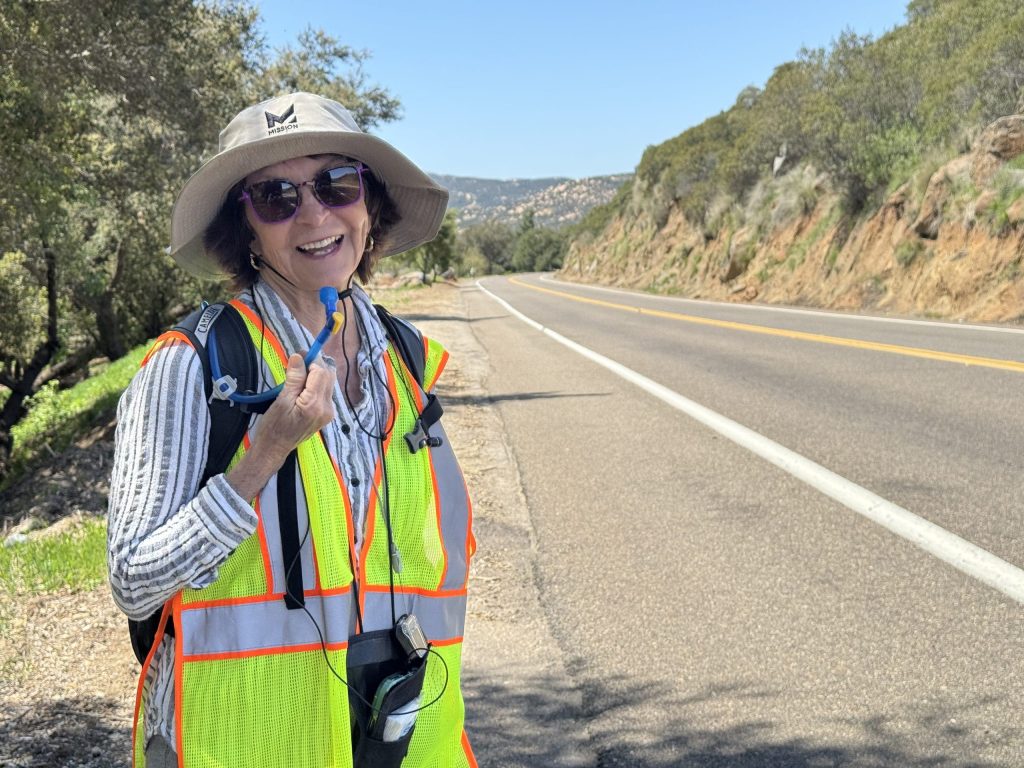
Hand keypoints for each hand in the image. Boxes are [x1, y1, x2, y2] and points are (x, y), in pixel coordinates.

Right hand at [224, 353, 333, 501]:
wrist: (274, 449)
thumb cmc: (273, 427)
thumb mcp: (281, 400)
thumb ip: (294, 378)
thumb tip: (299, 357)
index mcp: (314, 404)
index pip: (321, 371)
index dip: (311, 359)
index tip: (298, 355)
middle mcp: (327, 408)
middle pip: (329, 375)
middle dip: (315, 365)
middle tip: (297, 363)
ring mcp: (328, 412)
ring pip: (328, 382)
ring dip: (316, 374)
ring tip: (298, 375)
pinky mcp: (326, 414)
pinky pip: (325, 392)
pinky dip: (316, 384)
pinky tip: (302, 387)